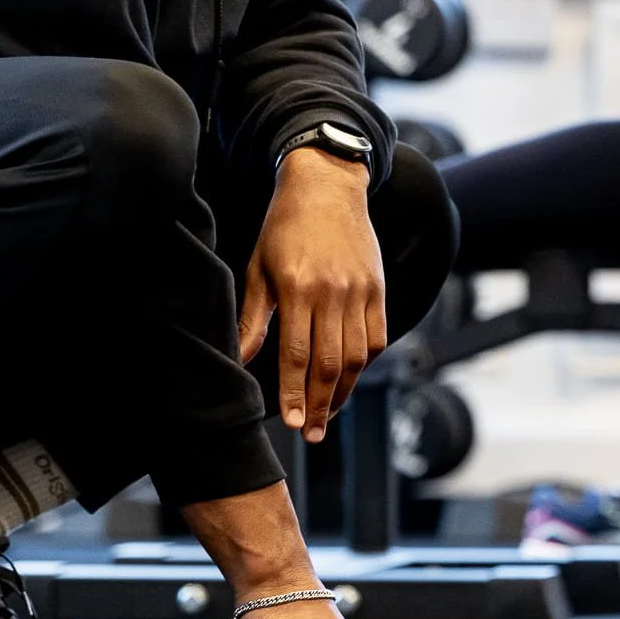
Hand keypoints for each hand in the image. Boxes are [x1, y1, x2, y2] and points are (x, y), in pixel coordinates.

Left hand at [238, 146, 385, 442]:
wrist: (327, 186)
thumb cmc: (284, 226)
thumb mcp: (258, 267)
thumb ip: (253, 317)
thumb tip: (241, 359)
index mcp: (297, 288)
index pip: (297, 355)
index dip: (294, 394)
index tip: (291, 422)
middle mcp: (332, 293)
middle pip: (329, 364)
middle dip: (319, 405)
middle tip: (310, 432)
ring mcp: (360, 291)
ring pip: (356, 357)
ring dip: (342, 392)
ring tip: (327, 415)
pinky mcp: (378, 288)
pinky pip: (376, 337)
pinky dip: (365, 364)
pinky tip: (350, 380)